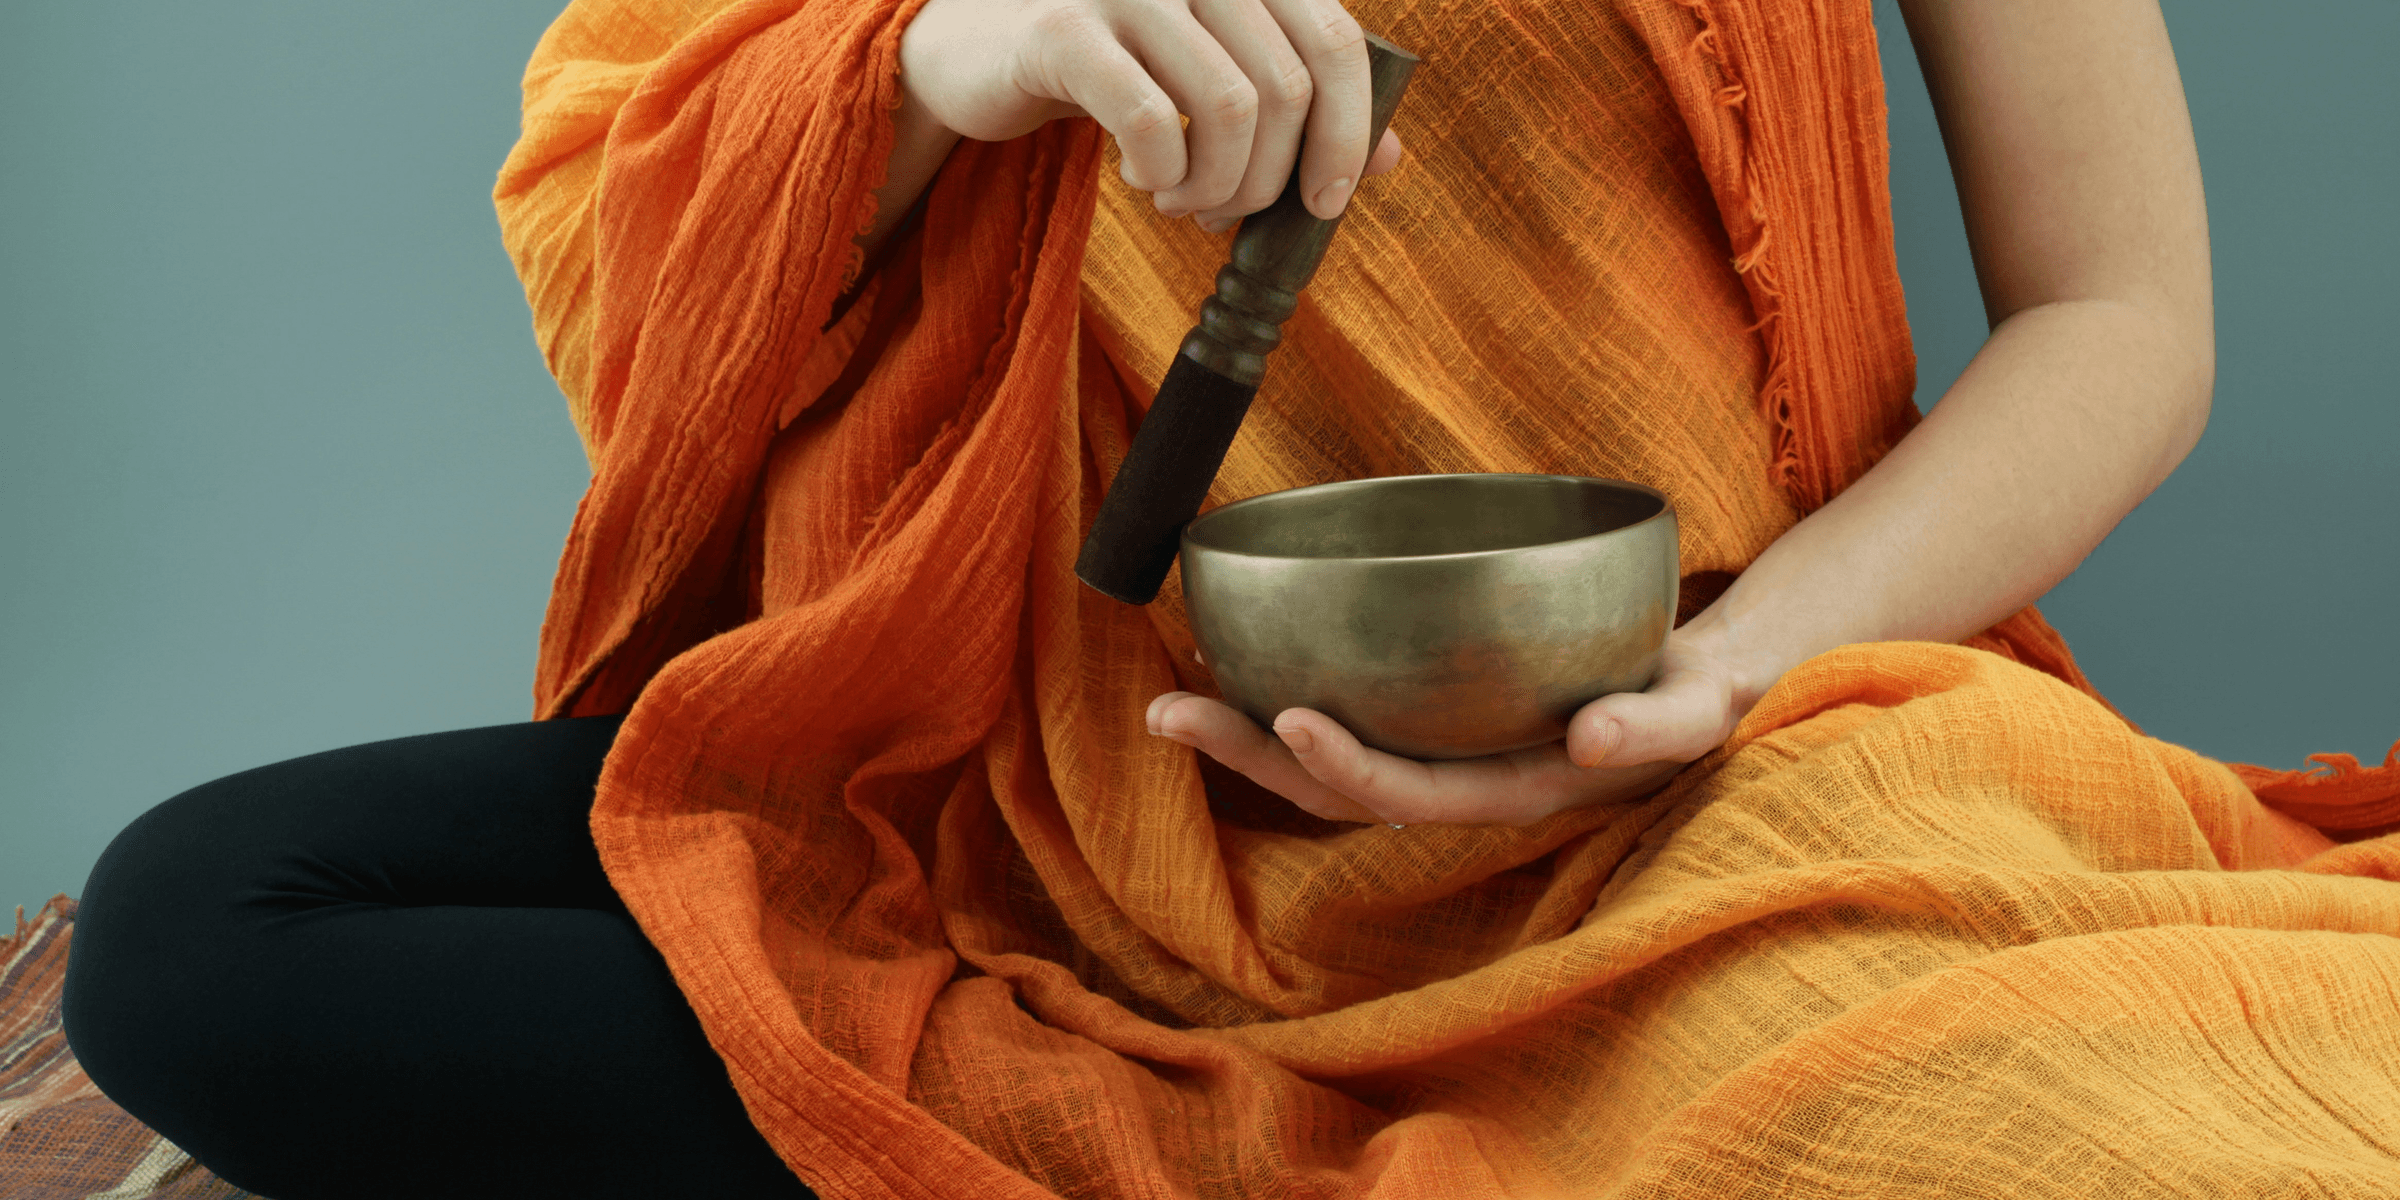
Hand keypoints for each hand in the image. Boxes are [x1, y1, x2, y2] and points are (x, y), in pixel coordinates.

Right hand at [898, 0, 1403, 228]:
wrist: (980, 50)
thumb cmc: (1115, 66)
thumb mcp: (1211, 74)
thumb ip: (1296, 102)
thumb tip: (1390, 158)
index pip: (1335, 42)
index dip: (1348, 131)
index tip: (1327, 200)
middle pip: (1283, 90)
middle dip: (1265, 180)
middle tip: (1224, 214)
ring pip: (1228, 110)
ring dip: (1213, 186)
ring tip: (1180, 201)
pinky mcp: (1064, 28)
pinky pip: (1151, 122)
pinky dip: (1159, 173)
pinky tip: (1140, 177)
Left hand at [1148, 628, 1751, 825]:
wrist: (1695, 691)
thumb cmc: (1695, 697)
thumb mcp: (1700, 710)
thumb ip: (1656, 726)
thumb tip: (1593, 739)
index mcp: (1515, 787)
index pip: (1415, 792)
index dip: (1351, 767)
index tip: (1293, 719)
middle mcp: (1461, 780)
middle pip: (1337, 790)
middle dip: (1252, 754)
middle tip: (1166, 713)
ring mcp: (1438, 754)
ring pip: (1324, 763)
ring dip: (1246, 735)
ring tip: (1169, 702)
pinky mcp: (1431, 719)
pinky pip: (1346, 719)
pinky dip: (1284, 696)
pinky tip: (1237, 660)